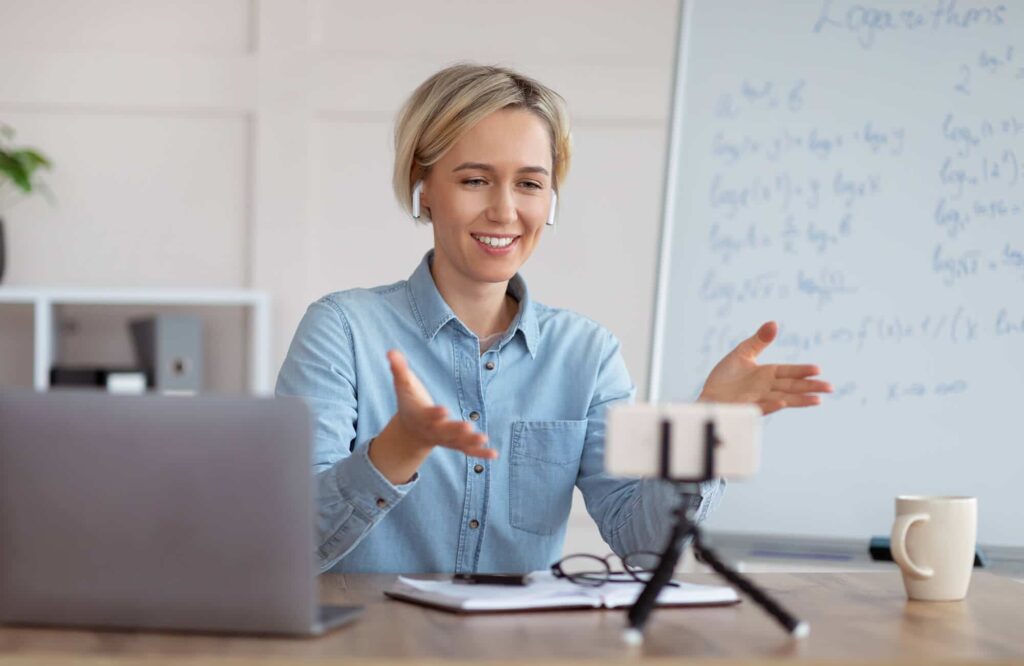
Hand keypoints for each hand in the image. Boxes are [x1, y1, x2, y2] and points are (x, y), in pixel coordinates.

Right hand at [386, 349, 495, 459]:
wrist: (411, 430)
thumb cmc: (410, 402)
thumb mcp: (403, 385)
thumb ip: (398, 369)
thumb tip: (391, 351)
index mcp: (420, 416)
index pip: (428, 415)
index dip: (435, 413)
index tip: (444, 410)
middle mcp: (433, 430)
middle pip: (444, 432)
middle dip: (455, 430)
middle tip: (468, 427)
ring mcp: (445, 439)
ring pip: (458, 443)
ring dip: (471, 442)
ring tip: (484, 439)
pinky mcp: (455, 444)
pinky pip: (468, 450)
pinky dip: (480, 453)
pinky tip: (494, 454)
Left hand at [698, 321, 832, 414]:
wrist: (709, 396)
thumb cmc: (725, 377)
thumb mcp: (742, 353)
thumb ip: (759, 340)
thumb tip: (774, 323)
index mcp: (767, 374)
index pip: (789, 372)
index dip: (802, 371)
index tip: (818, 369)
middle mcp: (766, 387)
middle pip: (792, 387)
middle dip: (810, 387)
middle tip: (830, 388)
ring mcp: (757, 399)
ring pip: (783, 399)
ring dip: (799, 400)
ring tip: (817, 400)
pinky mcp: (746, 408)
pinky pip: (760, 407)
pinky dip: (771, 406)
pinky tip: (782, 404)